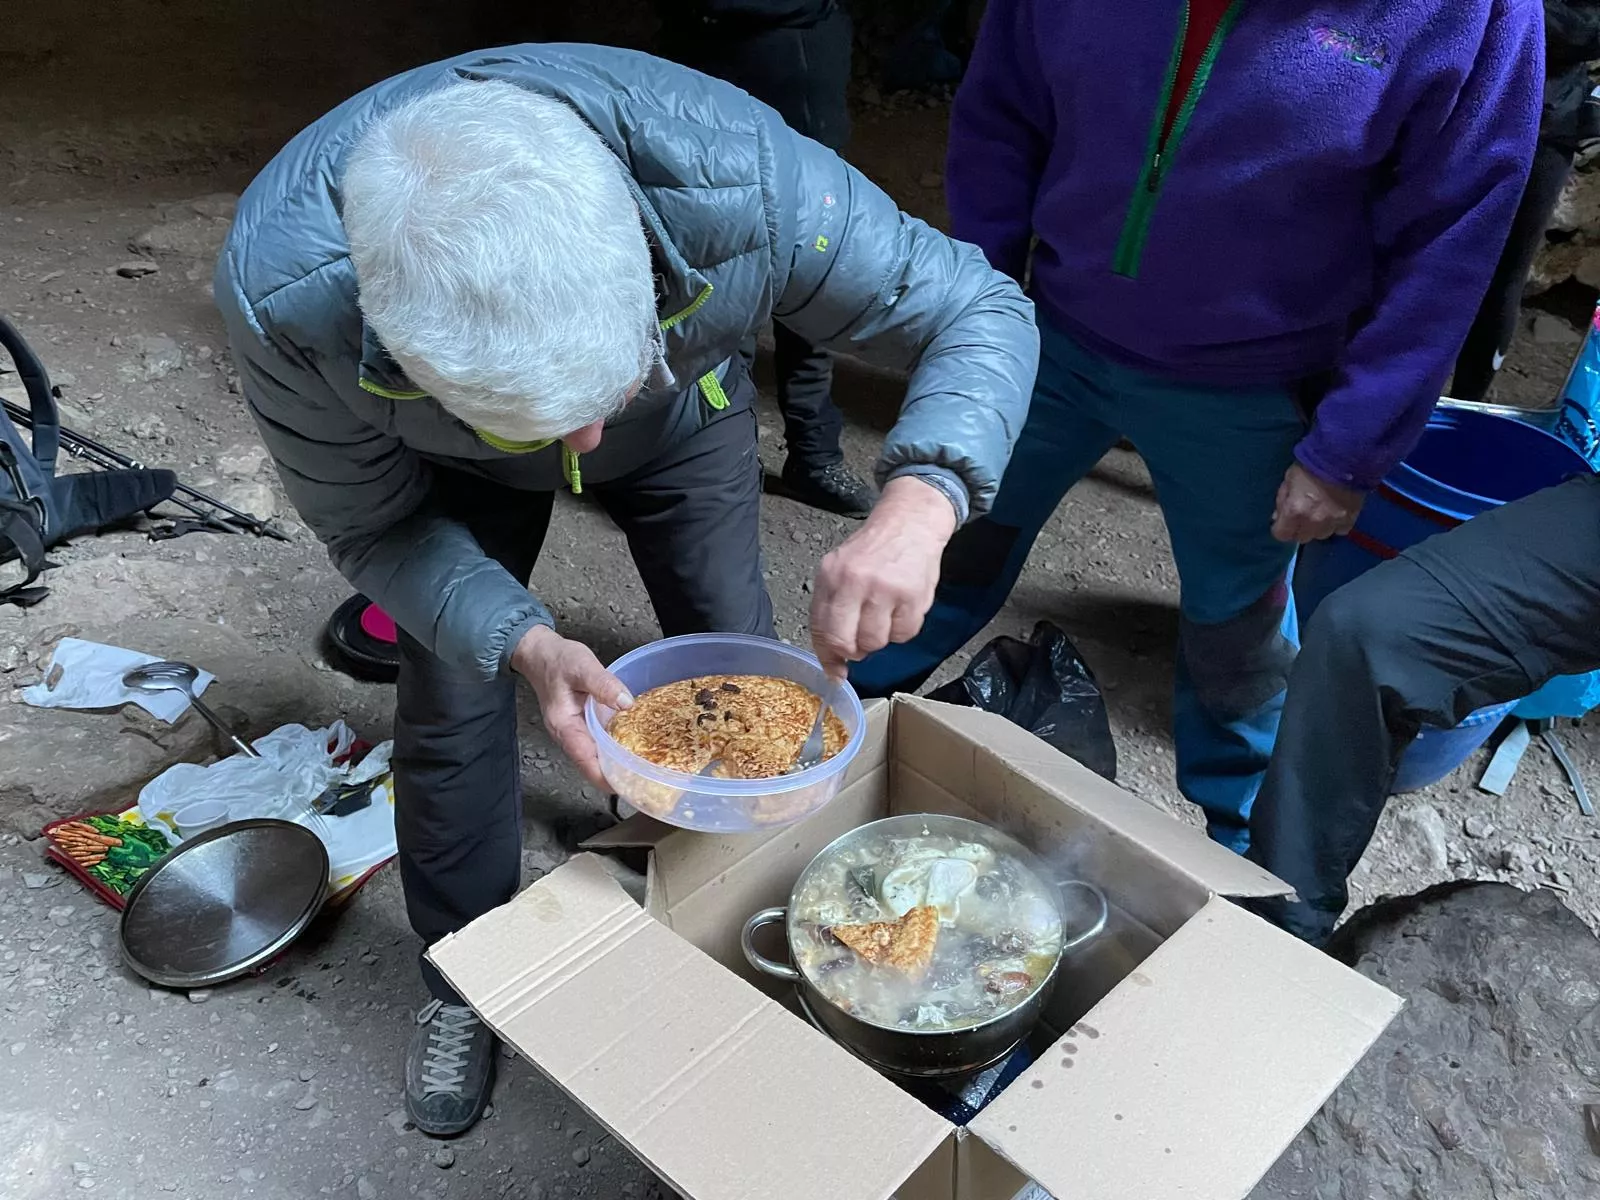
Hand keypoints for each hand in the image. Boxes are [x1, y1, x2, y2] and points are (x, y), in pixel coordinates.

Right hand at [510, 625, 631, 788]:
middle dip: (615, 776)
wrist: (540, 652)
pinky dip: (612, 749)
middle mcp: (567, 734)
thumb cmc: (557, 660)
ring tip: (642, 769)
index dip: (606, 777)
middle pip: (591, 765)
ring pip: (594, 757)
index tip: (628, 786)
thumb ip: (603, 684)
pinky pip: (597, 744)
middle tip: (644, 781)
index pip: (586, 761)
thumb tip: (626, 703)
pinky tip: (631, 746)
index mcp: (564, 726)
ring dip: (615, 765)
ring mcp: (573, 732)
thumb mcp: (582, 666)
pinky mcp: (580, 725)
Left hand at [810, 475, 958, 677]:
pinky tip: (902, 608)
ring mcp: (885, 589)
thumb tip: (833, 656)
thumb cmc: (874, 551)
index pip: (820, 628)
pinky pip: (904, 634)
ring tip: (885, 615)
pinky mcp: (913, 596)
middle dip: (853, 651)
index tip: (834, 671)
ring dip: (880, 638)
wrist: (910, 523)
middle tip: (861, 642)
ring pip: (875, 642)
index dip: (828, 656)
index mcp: (831, 575)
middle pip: (845, 642)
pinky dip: (903, 629)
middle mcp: (854, 581)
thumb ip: (832, 608)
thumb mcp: (840, 569)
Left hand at [1271, 463, 1363, 543]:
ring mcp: (1332, 522)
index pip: (1281, 535)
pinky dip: (1336, 525)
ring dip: (1318, 528)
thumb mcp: (1288, 479)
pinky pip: (1340, 530)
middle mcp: (1313, 522)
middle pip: (1302, 537)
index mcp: (1294, 510)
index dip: (1281, 528)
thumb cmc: (1311, 465)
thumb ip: (1282, 501)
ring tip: (1320, 514)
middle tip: (1302, 516)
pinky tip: (1335, 513)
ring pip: (1321, 535)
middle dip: (1299, 528)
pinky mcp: (1350, 519)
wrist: (1344, 457)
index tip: (1284, 522)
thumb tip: (1278, 516)